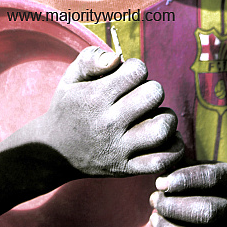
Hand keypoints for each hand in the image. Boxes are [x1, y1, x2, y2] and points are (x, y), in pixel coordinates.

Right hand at [43, 46, 183, 177]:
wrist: (54, 152)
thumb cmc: (68, 108)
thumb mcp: (70, 78)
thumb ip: (91, 59)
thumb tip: (118, 57)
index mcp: (96, 97)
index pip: (138, 71)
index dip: (136, 69)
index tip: (127, 78)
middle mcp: (109, 123)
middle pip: (154, 94)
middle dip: (152, 89)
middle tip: (141, 97)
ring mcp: (119, 149)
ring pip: (162, 129)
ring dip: (166, 117)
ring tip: (153, 116)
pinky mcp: (126, 169)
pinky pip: (162, 161)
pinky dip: (173, 148)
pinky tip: (164, 137)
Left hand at [149, 162, 226, 226]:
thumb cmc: (212, 184)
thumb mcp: (203, 167)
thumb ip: (181, 164)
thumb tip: (157, 162)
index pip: (210, 178)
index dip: (183, 180)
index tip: (160, 183)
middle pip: (206, 211)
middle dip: (173, 207)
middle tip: (154, 200)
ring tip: (154, 220)